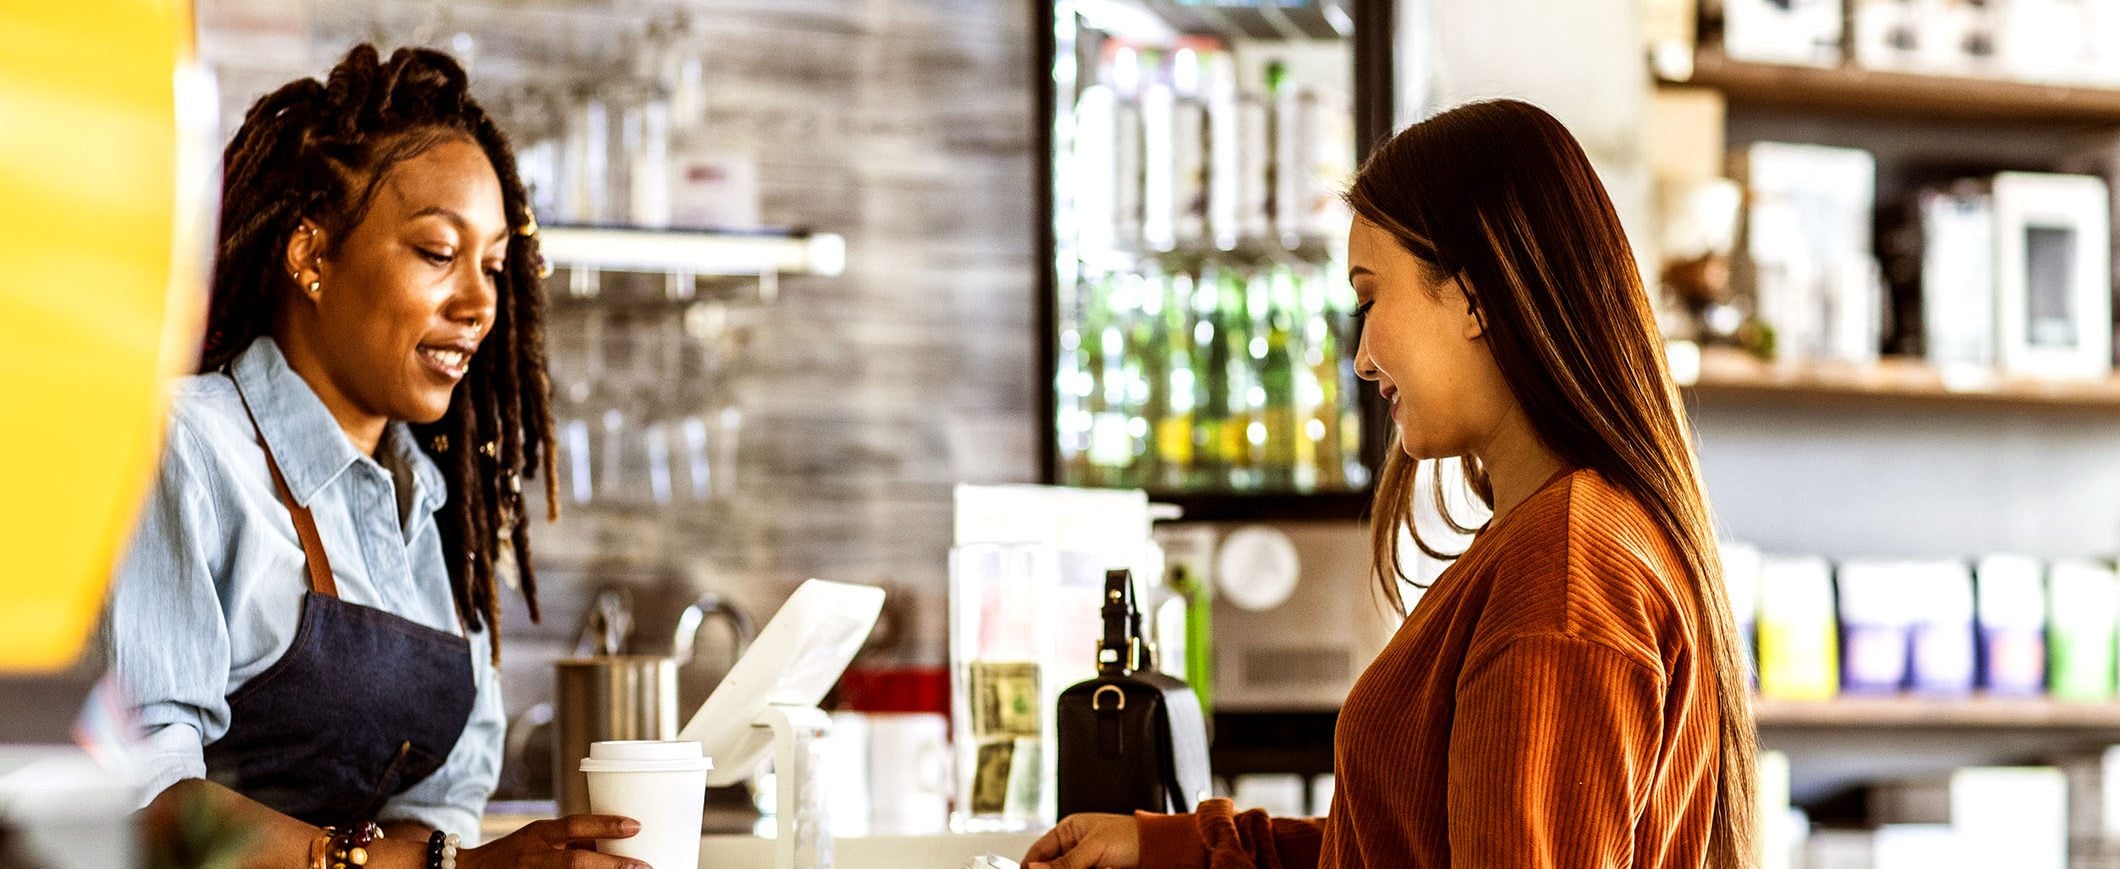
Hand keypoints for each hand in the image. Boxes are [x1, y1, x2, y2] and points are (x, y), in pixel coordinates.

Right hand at [456, 815, 646, 868]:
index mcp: (539, 834)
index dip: (606, 825)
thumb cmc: (515, 852)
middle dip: (612, 866)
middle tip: (643, 866)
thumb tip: (613, 844)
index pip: (574, 825)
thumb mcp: (540, 837)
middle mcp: (535, 856)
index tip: (636, 826)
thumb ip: (572, 840)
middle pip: (576, 861)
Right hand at [1023, 813, 1138, 868]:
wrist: (1161, 850)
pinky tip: (1107, 868)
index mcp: (1068, 831)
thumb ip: (1064, 862)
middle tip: (1082, 866)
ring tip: (1101, 866)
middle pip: (1052, 868)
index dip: (1031, 866)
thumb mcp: (1093, 848)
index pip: (1038, 852)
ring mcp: (1085, 863)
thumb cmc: (1132, 837)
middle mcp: (1074, 848)